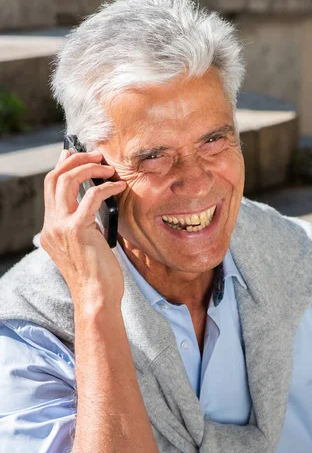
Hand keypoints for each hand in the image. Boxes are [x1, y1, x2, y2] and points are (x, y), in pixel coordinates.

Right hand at [40, 149, 126, 307]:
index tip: (76, 155)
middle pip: (54, 177)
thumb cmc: (97, 276)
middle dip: (75, 160)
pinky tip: (119, 187)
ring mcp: (61, 227)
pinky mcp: (77, 229)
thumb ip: (83, 226)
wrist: (96, 298)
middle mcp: (51, 225)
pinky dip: (107, 187)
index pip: (50, 188)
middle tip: (97, 155)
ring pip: (66, 180)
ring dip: (89, 167)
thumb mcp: (85, 247)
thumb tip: (94, 205)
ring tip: (108, 168)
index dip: (63, 167)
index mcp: (51, 229)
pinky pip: (91, 196)